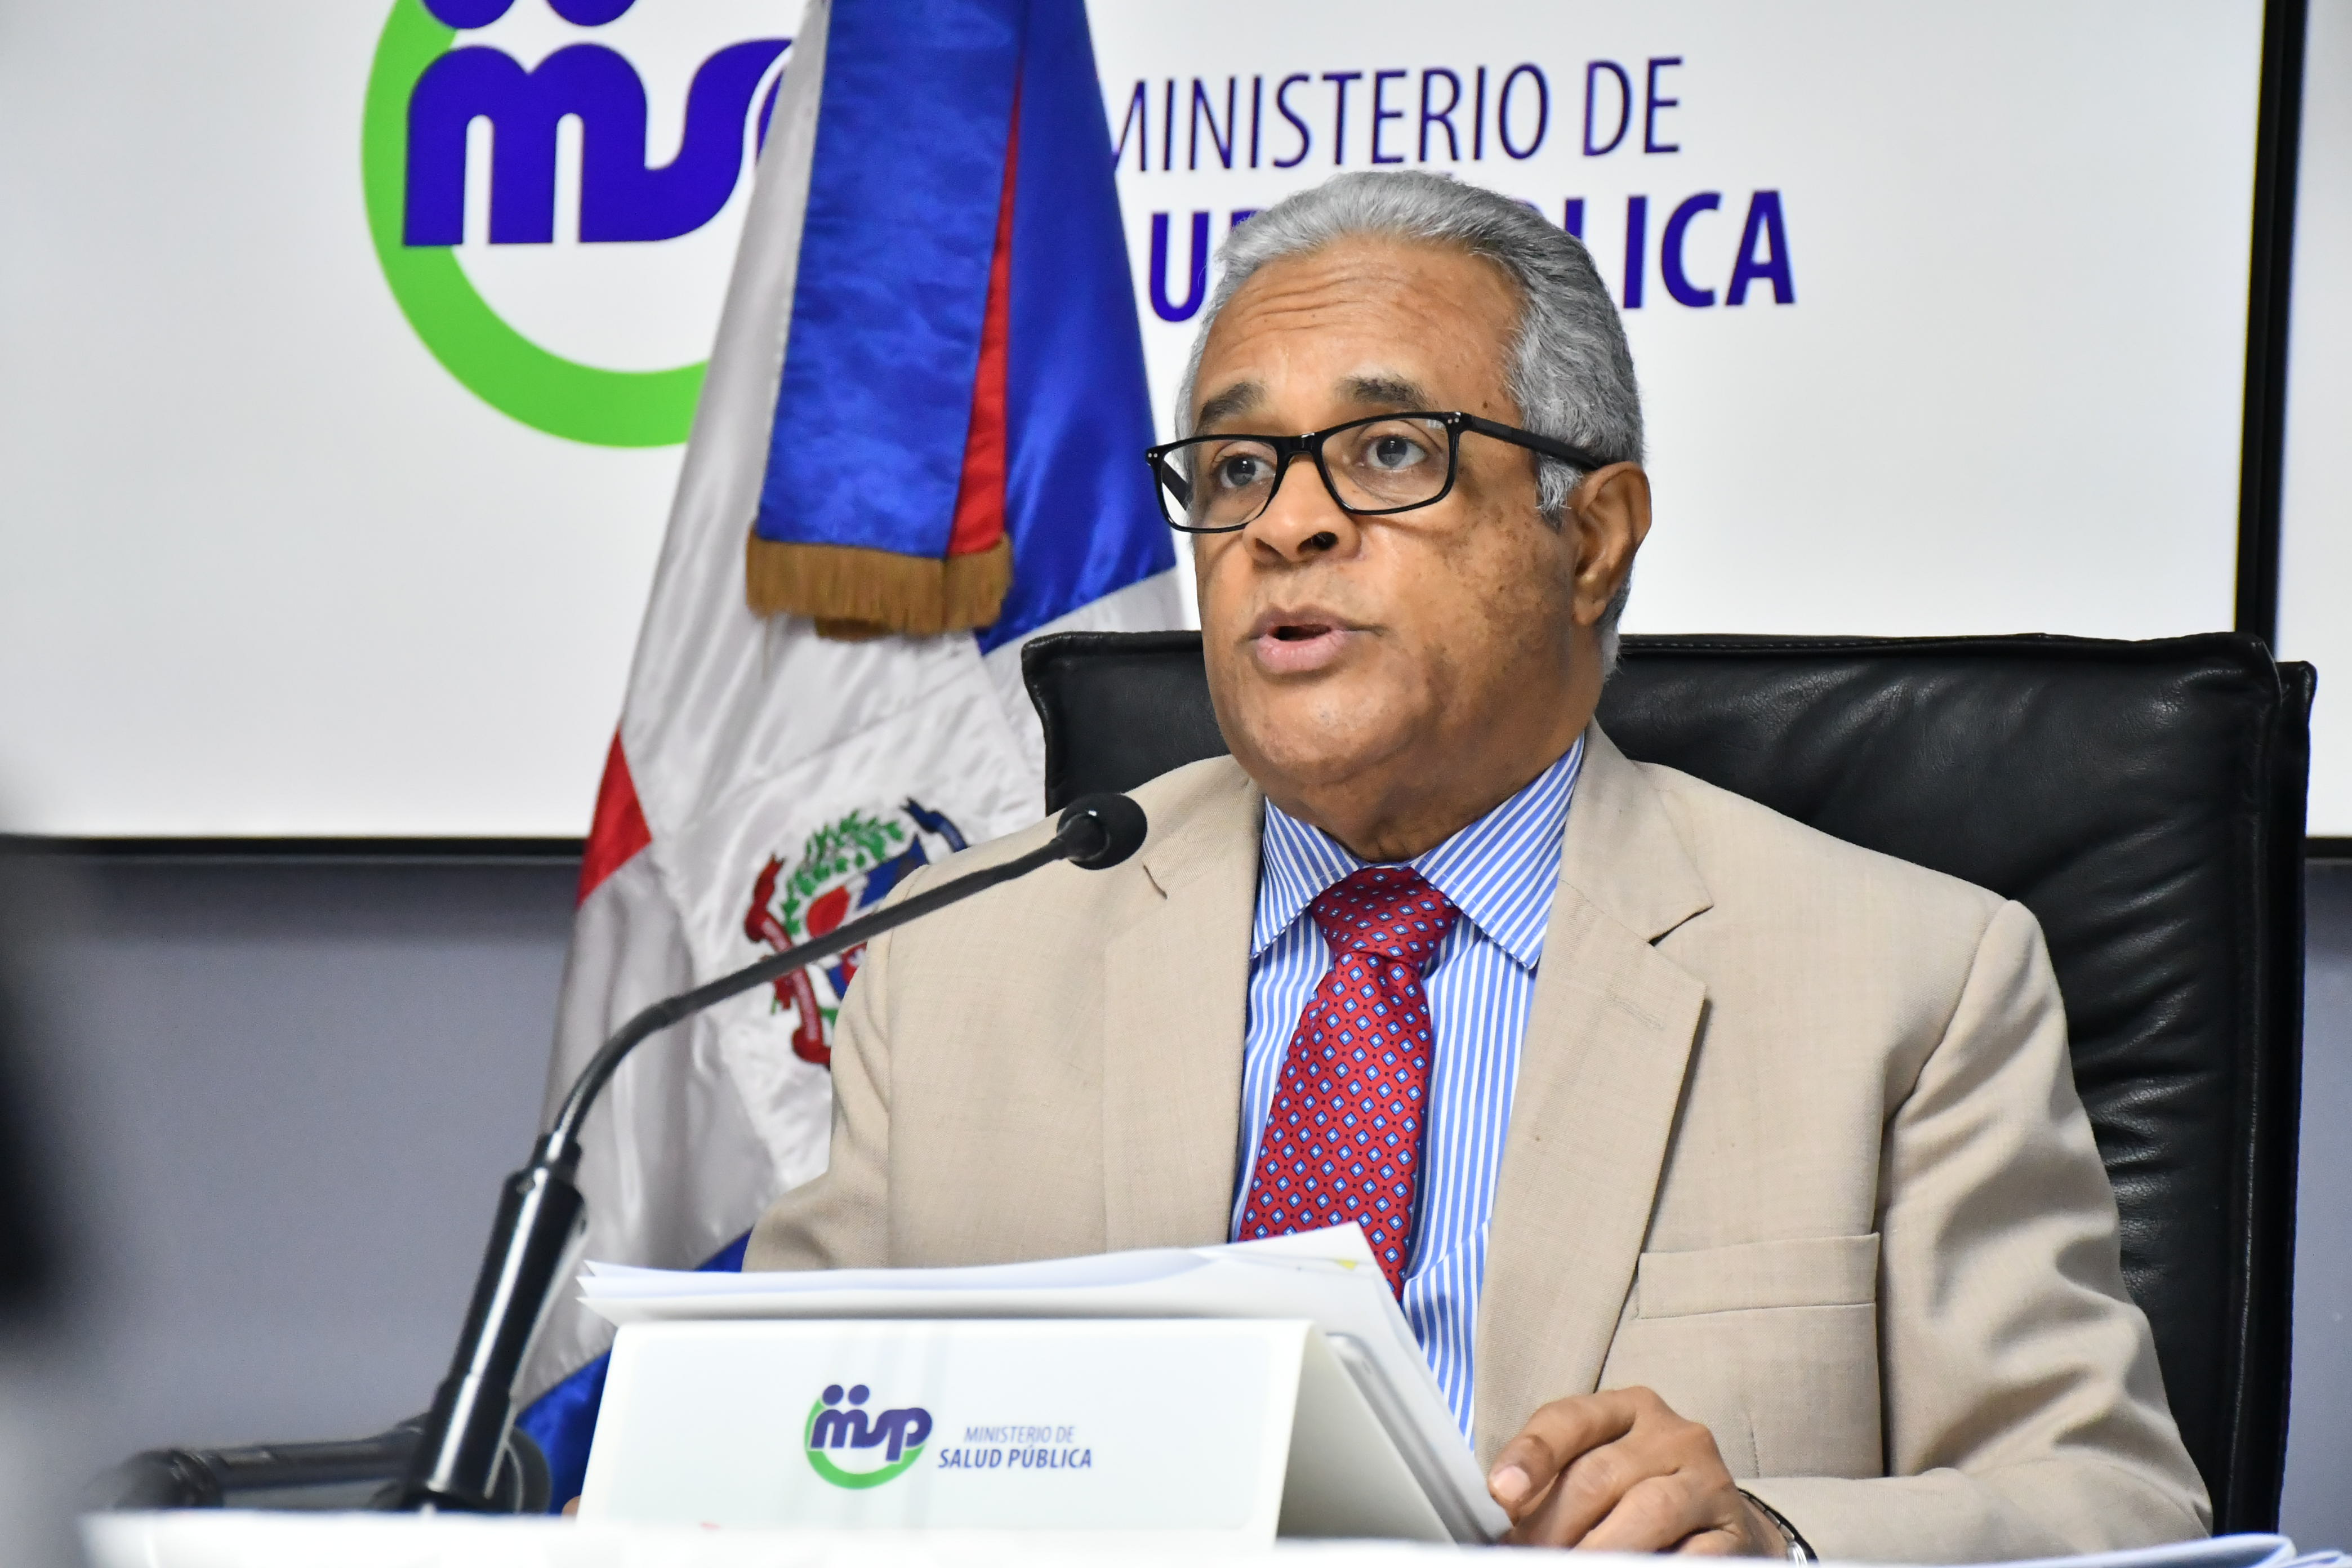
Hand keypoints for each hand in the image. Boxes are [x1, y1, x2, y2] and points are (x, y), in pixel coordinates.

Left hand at [1486, 1386, 1780, 1553]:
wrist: (1724, 1526)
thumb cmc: (1637, 1496)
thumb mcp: (1596, 1471)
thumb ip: (1553, 1484)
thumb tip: (1505, 1514)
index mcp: (1627, 1409)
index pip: (1569, 1420)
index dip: (1531, 1455)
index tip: (1501, 1492)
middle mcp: (1672, 1435)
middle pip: (1599, 1474)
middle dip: (1552, 1524)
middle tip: (1526, 1555)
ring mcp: (1709, 1481)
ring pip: (1647, 1510)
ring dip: (1598, 1549)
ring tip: (1568, 1567)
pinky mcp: (1735, 1531)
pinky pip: (1693, 1553)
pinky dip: (1655, 1565)